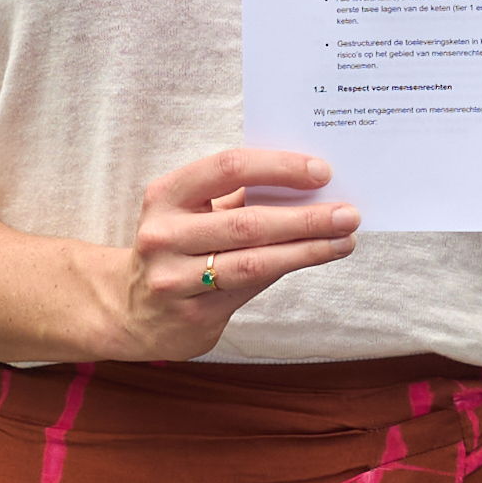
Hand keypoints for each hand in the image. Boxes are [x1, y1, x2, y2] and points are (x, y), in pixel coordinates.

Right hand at [103, 142, 359, 360]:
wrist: (132, 309)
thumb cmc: (178, 246)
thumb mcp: (191, 211)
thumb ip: (236, 195)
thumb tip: (308, 183)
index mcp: (166, 194)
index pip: (228, 168)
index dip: (279, 167)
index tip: (322, 172)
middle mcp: (164, 234)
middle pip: (248, 221)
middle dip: (306, 217)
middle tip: (349, 213)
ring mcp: (174, 278)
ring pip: (254, 261)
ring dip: (308, 249)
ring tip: (345, 240)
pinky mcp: (191, 314)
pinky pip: (251, 288)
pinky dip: (288, 269)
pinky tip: (317, 258)